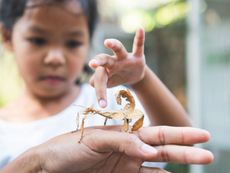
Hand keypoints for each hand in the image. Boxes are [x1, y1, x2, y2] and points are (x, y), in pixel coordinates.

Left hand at [35, 126, 212, 172]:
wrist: (50, 166)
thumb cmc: (68, 147)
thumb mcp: (94, 139)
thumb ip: (122, 141)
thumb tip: (149, 149)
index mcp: (125, 134)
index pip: (158, 133)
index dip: (180, 134)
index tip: (202, 135)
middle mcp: (130, 148)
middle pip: (164, 148)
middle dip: (187, 151)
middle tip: (209, 154)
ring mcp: (126, 164)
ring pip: (158, 165)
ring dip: (177, 166)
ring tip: (198, 166)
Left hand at [89, 28, 145, 107]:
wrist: (133, 75)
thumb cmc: (117, 78)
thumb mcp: (109, 82)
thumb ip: (99, 83)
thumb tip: (90, 82)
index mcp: (105, 70)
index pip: (100, 79)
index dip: (101, 92)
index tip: (103, 105)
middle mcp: (113, 62)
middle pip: (104, 60)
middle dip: (99, 62)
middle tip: (92, 64)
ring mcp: (125, 58)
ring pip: (118, 50)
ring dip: (114, 45)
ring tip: (107, 41)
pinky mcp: (137, 56)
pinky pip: (138, 45)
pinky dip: (140, 38)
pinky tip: (140, 29)